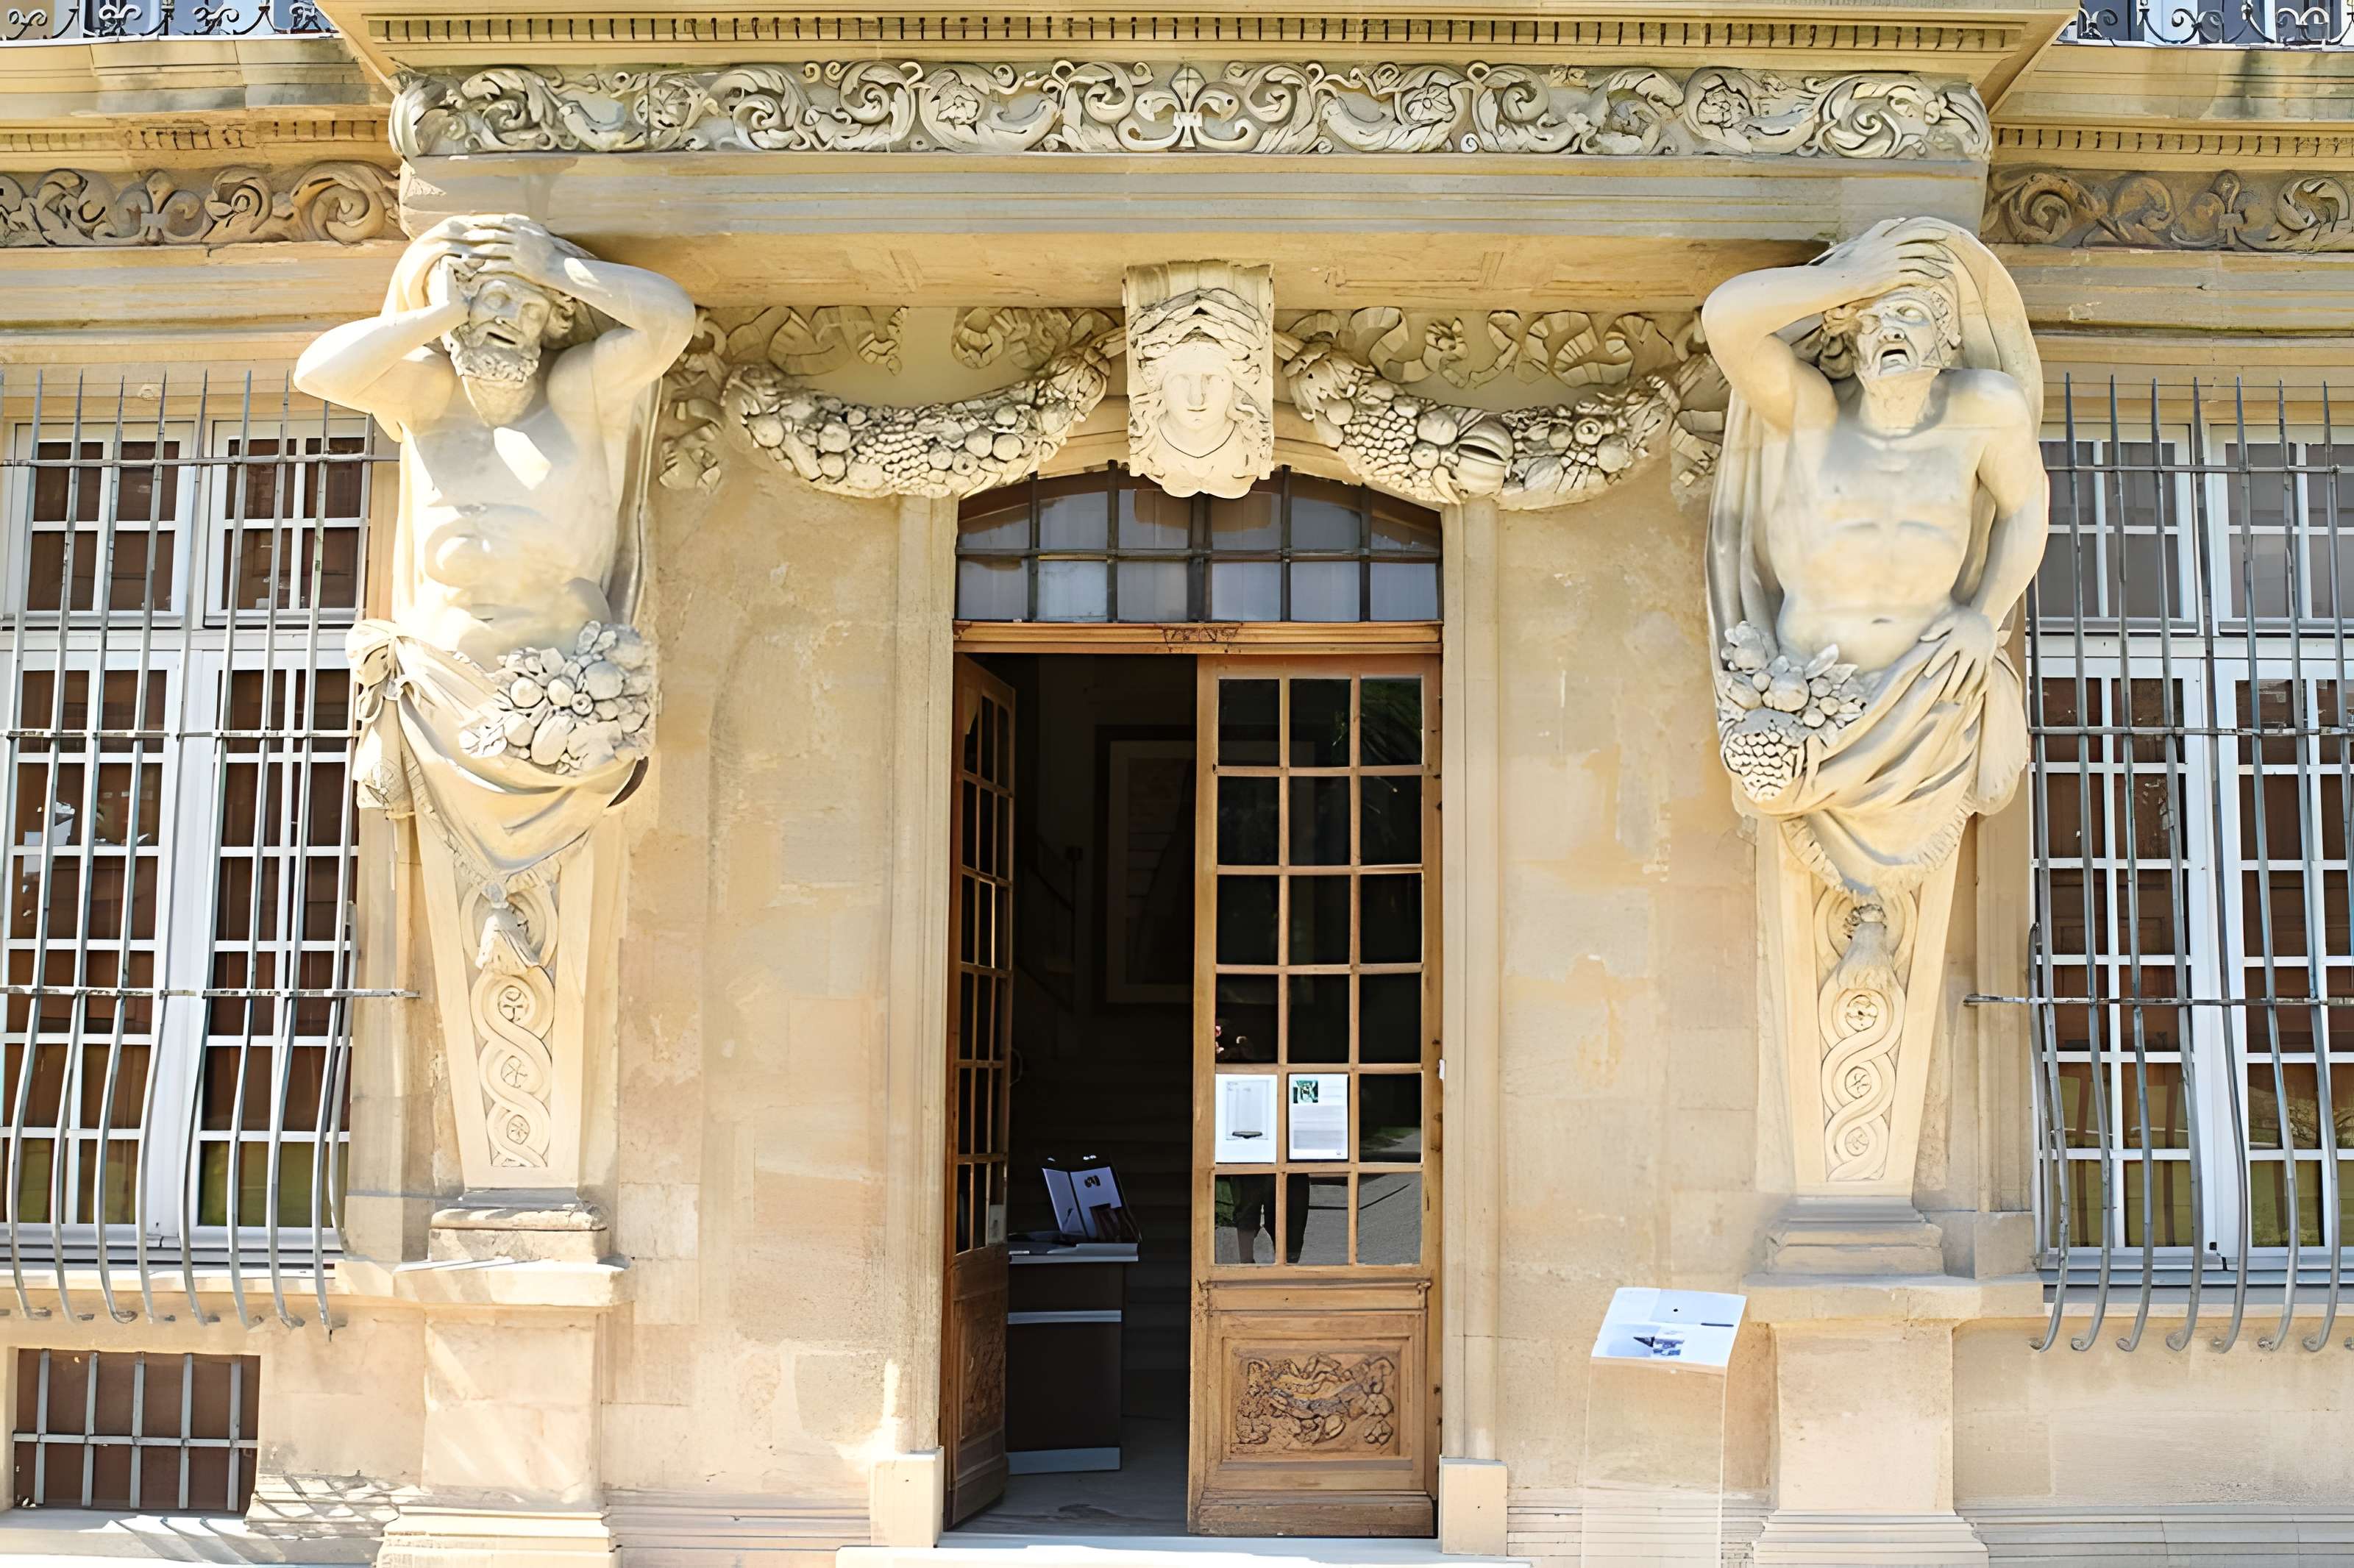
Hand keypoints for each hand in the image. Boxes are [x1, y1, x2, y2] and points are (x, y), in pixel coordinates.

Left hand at [461, 214, 568, 293]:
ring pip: (494, 248)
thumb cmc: (549, 250)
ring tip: (469, 252)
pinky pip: (500, 265)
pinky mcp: (520, 265)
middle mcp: (520, 237)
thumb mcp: (537, 232)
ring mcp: (519, 251)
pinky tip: (481, 269)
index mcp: (523, 227)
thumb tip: (507, 219)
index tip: (473, 222)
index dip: (485, 221)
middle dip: (478, 234)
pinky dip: (490, 266)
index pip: (499, 221)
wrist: (559, 267)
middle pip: (494, 234)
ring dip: (480, 250)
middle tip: (465, 236)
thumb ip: (522, 224)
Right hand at [1815, 219, 1952, 304]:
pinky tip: (1934, 282)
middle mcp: (1891, 249)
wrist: (1839, 279)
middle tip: (1948, 251)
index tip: (1941, 233)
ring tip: (1944, 272)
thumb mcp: (1863, 239)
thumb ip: (1881, 228)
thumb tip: (1899, 220)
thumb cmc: (1847, 262)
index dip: (1928, 230)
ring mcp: (1892, 263)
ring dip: (1935, 266)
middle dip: (1937, 246)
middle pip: (1920, 244)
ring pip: (1920, 260)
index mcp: (1884, 239)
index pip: (1912, 230)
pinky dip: (1927, 279)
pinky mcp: (1892, 277)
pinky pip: (1915, 276)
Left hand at [1921, 605, 1996, 702]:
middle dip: (1952, 685)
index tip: (1926, 675)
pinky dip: (1978, 688)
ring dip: (1966, 690)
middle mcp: (1972, 648)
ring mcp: (1982, 654)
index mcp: (1959, 638)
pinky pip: (1985, 675)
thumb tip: (1923, 639)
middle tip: (1942, 698)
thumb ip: (1937, 628)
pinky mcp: (1989, 658)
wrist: (1986, 616)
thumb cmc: (1962, 620)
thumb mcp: (1950, 618)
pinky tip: (1970, 698)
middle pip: (1961, 670)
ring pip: (1975, 676)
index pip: (1945, 653)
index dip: (1936, 664)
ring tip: (1955, 701)